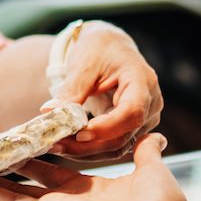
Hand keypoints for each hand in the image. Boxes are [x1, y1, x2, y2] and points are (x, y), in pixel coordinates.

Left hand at [46, 21, 162, 161]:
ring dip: (86, 151)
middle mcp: (151, 103)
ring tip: (56, 145)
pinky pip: (114, 146)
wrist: (110, 48)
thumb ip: (71, 90)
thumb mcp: (84, 64)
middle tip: (55, 143)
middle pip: (124, 135)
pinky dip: (90, 149)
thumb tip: (49, 112)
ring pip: (118, 147)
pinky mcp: (133, 129)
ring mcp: (145, 119)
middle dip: (88, 145)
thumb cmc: (100, 49)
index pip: (132, 112)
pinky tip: (68, 145)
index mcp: (143, 80)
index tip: (78, 133)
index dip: (107, 127)